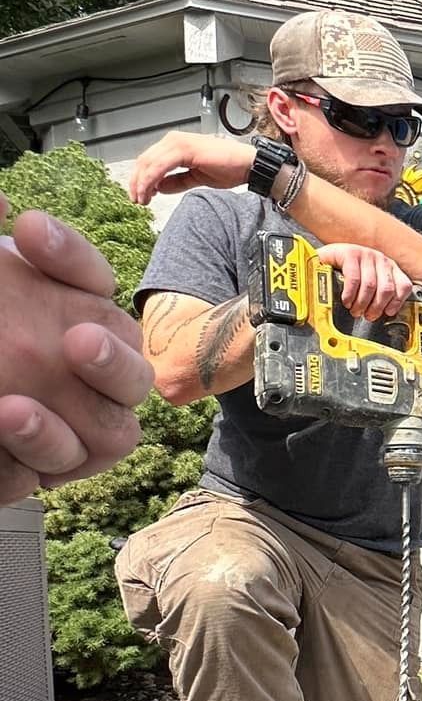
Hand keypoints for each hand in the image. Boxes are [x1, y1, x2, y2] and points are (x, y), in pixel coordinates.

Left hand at [0, 198, 155, 503]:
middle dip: (111, 355)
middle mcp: (90, 372)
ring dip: (82, 406)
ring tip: (26, 397)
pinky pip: (61, 467)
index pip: (90, 280)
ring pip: (113, 430)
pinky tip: (8, 419)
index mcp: (75, 315)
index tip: (29, 230)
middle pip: (130, 365)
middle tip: (77, 340)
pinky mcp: (44, 470)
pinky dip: (39, 446)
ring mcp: (76, 427)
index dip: (70, 259)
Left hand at [126, 131, 258, 205]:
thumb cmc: (229, 168)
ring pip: (149, 163)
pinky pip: (160, 165)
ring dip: (142, 183)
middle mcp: (174, 140)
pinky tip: (150, 191)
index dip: (140, 179)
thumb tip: (159, 187)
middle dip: (137, 182)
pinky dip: (151, 179)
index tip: (139, 195)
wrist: (247, 165)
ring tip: (142, 199)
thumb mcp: (196, 178)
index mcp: (176, 145)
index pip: (149, 160)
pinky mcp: (184, 149)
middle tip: (136, 200)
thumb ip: (176, 181)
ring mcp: (178, 143)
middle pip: (144, 160)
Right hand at [316, 243, 419, 319]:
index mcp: (389, 268)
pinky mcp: (350, 253)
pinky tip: (346, 300)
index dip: (397, 302)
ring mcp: (366, 255)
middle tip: (367, 315)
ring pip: (371, 286)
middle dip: (376, 307)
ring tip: (355, 310)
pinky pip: (354, 279)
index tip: (388, 312)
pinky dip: (350, 294)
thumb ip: (379, 294)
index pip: (404, 285)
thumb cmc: (345, 275)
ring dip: (362, 303)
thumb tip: (387, 313)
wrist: (322, 260)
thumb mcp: (367, 284)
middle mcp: (380, 259)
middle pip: (387, 289)